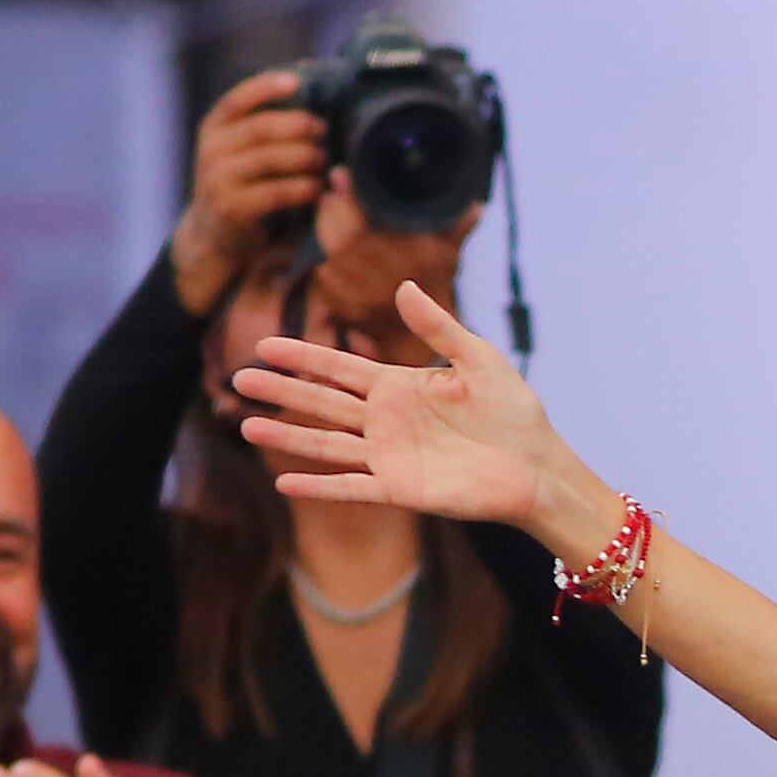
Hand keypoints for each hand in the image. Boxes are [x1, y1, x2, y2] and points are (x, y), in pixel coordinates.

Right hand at [170, 70, 334, 315]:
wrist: (214, 234)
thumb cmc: (241, 183)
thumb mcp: (241, 149)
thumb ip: (264, 123)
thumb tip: (304, 78)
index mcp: (214, 128)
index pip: (237, 99)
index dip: (266, 87)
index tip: (297, 81)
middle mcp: (212, 150)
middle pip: (261, 128)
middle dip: (299, 125)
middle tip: (324, 129)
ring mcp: (218, 179)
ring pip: (270, 159)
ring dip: (306, 157)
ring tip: (325, 158)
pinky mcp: (232, 208)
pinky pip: (276, 192)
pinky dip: (303, 188)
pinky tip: (319, 187)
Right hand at [239, 280, 606, 541]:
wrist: (537, 467)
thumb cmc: (514, 413)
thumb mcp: (479, 360)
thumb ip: (440, 328)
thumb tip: (405, 286)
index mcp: (400, 387)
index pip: (339, 368)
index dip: (302, 357)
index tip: (264, 345)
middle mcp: (386, 421)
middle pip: (322, 402)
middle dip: (281, 390)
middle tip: (239, 379)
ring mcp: (389, 456)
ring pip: (326, 444)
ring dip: (288, 435)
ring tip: (246, 424)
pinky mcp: (401, 489)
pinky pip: (352, 487)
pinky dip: (319, 486)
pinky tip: (284, 482)